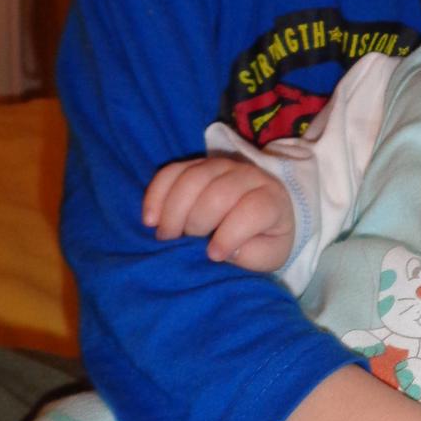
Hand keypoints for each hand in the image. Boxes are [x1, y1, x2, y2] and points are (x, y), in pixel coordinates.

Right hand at [142, 155, 295, 270]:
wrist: (262, 208)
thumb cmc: (264, 236)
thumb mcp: (270, 254)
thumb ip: (251, 255)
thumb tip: (221, 252)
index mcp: (270, 199)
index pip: (252, 209)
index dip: (230, 234)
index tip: (213, 255)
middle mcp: (247, 176)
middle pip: (217, 193)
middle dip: (197, 222)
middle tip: (185, 244)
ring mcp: (220, 166)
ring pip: (192, 178)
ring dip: (173, 210)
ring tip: (166, 236)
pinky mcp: (196, 164)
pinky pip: (171, 171)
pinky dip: (157, 194)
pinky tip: (150, 219)